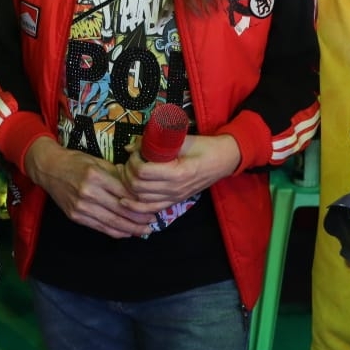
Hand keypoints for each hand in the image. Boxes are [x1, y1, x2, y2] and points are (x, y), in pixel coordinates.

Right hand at [24, 139, 155, 238]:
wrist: (49, 169)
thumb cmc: (75, 162)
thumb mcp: (98, 162)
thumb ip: (117, 174)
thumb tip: (137, 186)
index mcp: (96, 176)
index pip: (125, 193)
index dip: (141, 202)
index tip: (153, 205)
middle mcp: (88, 193)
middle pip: (121, 211)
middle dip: (139, 219)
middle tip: (154, 221)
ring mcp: (81, 207)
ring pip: (112, 223)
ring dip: (131, 229)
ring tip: (145, 230)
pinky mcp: (76, 216)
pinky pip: (100, 228)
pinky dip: (115, 232)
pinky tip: (127, 232)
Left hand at [121, 134, 241, 209]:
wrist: (223, 160)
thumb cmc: (204, 146)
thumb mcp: (181, 139)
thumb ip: (155, 142)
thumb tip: (129, 146)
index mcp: (178, 172)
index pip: (143, 172)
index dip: (133, 161)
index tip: (135, 152)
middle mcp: (175, 189)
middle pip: (138, 187)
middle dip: (127, 173)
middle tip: (128, 161)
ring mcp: (175, 198)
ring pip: (141, 199)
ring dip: (128, 187)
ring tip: (126, 174)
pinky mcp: (175, 202)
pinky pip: (151, 209)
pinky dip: (136, 207)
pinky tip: (126, 200)